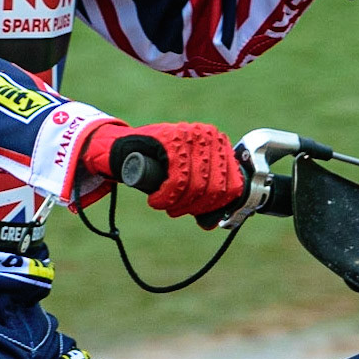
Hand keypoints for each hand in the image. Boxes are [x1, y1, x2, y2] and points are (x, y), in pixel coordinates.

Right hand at [80, 121, 243, 221]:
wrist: (125, 148)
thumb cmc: (159, 164)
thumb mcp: (189, 174)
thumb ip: (204, 191)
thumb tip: (213, 222)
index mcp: (220, 144)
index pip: (233, 185)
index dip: (215, 206)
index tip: (198, 213)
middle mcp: (209, 136)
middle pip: (215, 188)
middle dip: (194, 207)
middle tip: (176, 210)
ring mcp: (191, 136)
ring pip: (196, 186)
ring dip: (178, 204)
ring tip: (165, 206)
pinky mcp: (171, 140)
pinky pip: (177, 180)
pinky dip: (166, 197)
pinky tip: (156, 200)